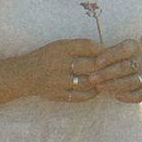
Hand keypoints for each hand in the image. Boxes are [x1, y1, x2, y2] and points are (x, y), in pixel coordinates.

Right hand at [26, 39, 141, 103]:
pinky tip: (97, 90)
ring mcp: (58, 81)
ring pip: (88, 82)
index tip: (112, 53)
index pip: (87, 46)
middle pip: (90, 65)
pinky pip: (80, 96)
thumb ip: (79, 47)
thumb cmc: (47, 57)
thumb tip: (104, 50)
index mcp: (60, 47)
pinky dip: (92, 93)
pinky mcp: (58, 95)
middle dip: (105, 67)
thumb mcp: (60, 46)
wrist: (24, 75)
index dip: (102, 50)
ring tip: (109, 80)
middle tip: (116, 68)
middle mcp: (59, 63)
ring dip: (100, 82)